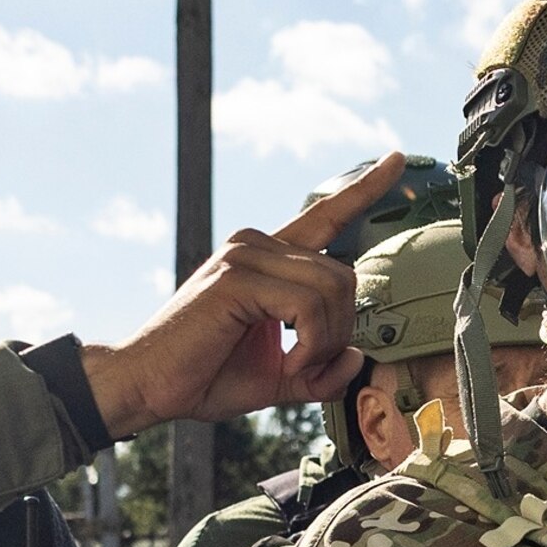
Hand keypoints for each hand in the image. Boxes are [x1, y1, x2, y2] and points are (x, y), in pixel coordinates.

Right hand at [78, 151, 405, 436]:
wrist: (148, 387)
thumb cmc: (203, 377)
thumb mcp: (278, 378)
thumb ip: (320, 369)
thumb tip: (357, 358)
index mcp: (266, 258)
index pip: (325, 214)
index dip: (365, 189)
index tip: (397, 159)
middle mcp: (256, 245)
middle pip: (345, 276)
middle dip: (339, 332)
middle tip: (307, 367)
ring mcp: (245, 256)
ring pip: (332, 289)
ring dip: (324, 341)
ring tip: (293, 366)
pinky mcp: (236, 277)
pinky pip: (307, 306)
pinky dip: (308, 343)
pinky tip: (285, 361)